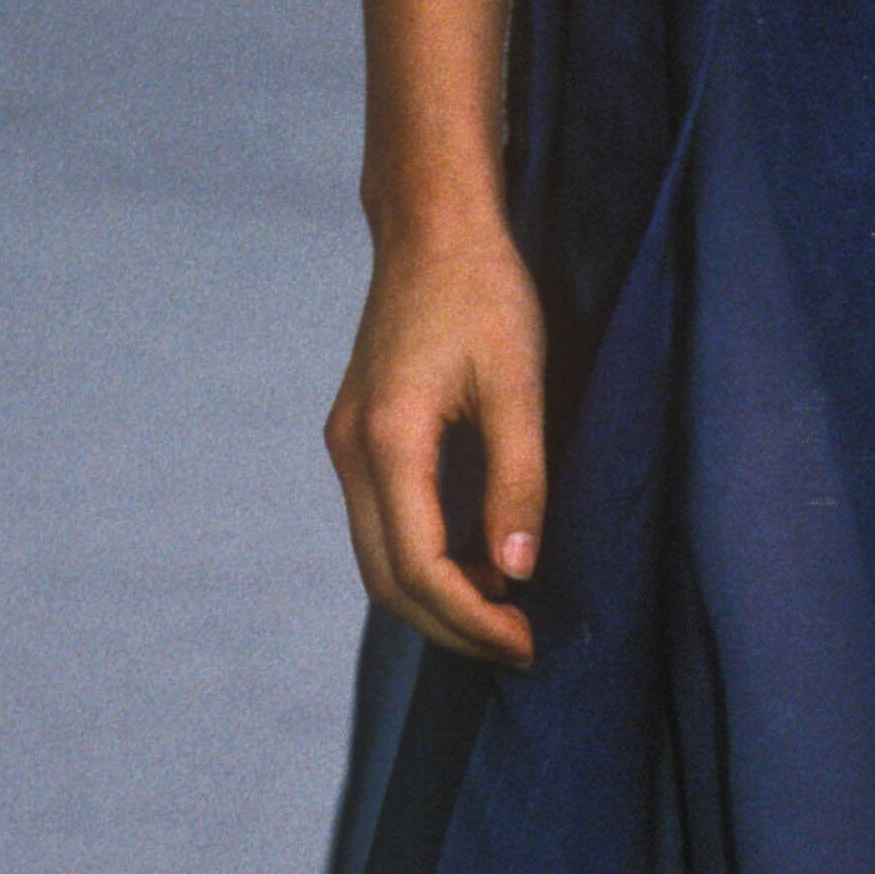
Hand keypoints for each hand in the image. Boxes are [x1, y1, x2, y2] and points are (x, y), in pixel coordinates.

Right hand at [325, 217, 547, 666]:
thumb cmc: (484, 291)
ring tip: (502, 617)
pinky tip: (475, 564)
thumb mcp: (519, 383)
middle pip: (387, 579)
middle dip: (450, 626)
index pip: (420, 568)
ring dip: (434, 598)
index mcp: (388, 440)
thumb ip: (518, 479)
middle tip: (519, 648)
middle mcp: (351, 450)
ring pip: (377, 556)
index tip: (527, 642)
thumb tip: (517, 571)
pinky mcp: (359, 432)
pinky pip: (381, 521)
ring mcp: (347, 442)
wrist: (433, 225)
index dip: (472, 619)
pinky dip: (421, 558)